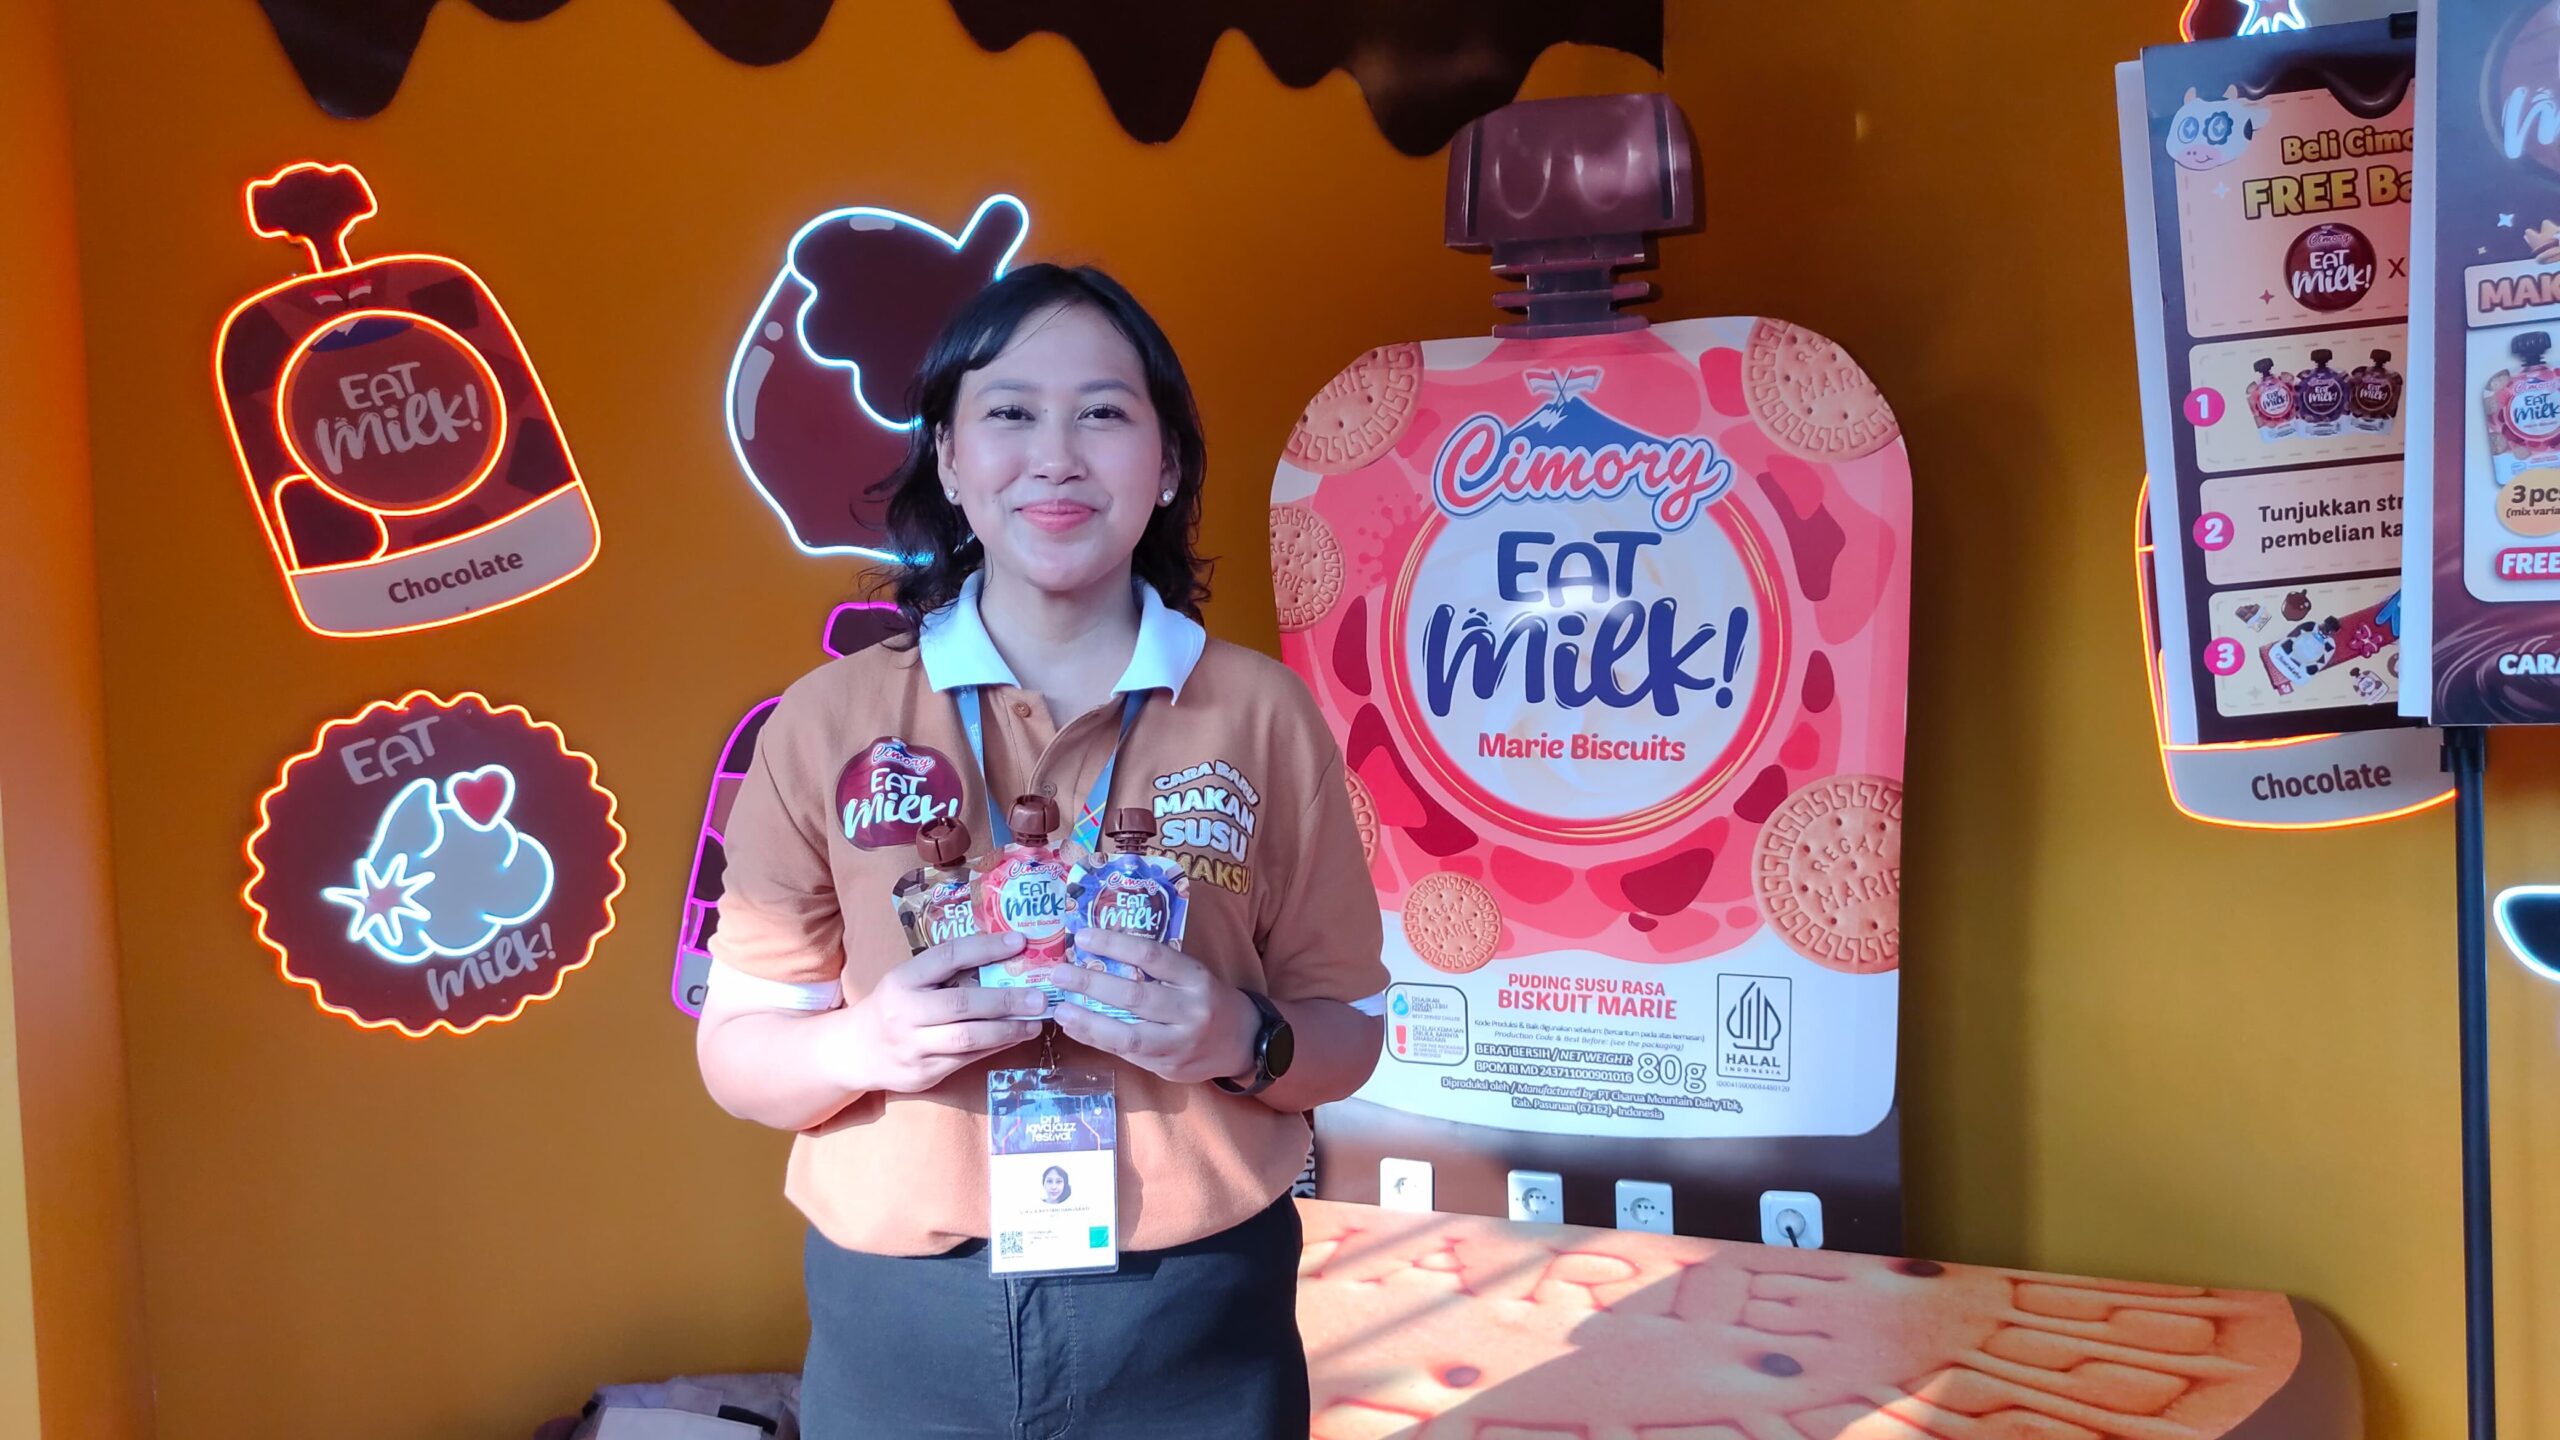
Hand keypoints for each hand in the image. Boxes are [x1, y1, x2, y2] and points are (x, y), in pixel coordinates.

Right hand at [827, 931, 1047, 1094]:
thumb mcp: (908, 980)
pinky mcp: (923, 1073)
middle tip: (1040, 997)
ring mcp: (913, 1046)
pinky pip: (967, 1059)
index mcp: (903, 979)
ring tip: (1035, 1022)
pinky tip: (1015, 1037)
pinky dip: (995, 1047)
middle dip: (1006, 1000)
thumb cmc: (894, 1006)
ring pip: (968, 1037)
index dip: (986, 947)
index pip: (948, 956)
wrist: (855, 1051)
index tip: (1020, 942)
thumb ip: (945, 971)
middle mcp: (906, 1012)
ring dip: (1008, 1029)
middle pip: (962, 1003)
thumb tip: (1006, 954)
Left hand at [1047, 929, 1259, 1085]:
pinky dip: (1098, 1040)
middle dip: (1091, 984)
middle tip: (1058, 974)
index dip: (1115, 944)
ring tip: (1060, 1010)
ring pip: (1128, 1034)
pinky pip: (1127, 1053)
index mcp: (1197, 978)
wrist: (1244, 1042)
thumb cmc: (1208, 1000)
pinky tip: (1077, 1029)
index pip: (1152, 956)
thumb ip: (1157, 969)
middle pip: (1135, 996)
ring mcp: (1180, 1044)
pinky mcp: (1169, 1067)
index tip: (1083, 936)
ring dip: (1088, 1021)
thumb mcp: (1193, 976)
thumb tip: (1100, 953)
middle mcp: (1191, 1011)